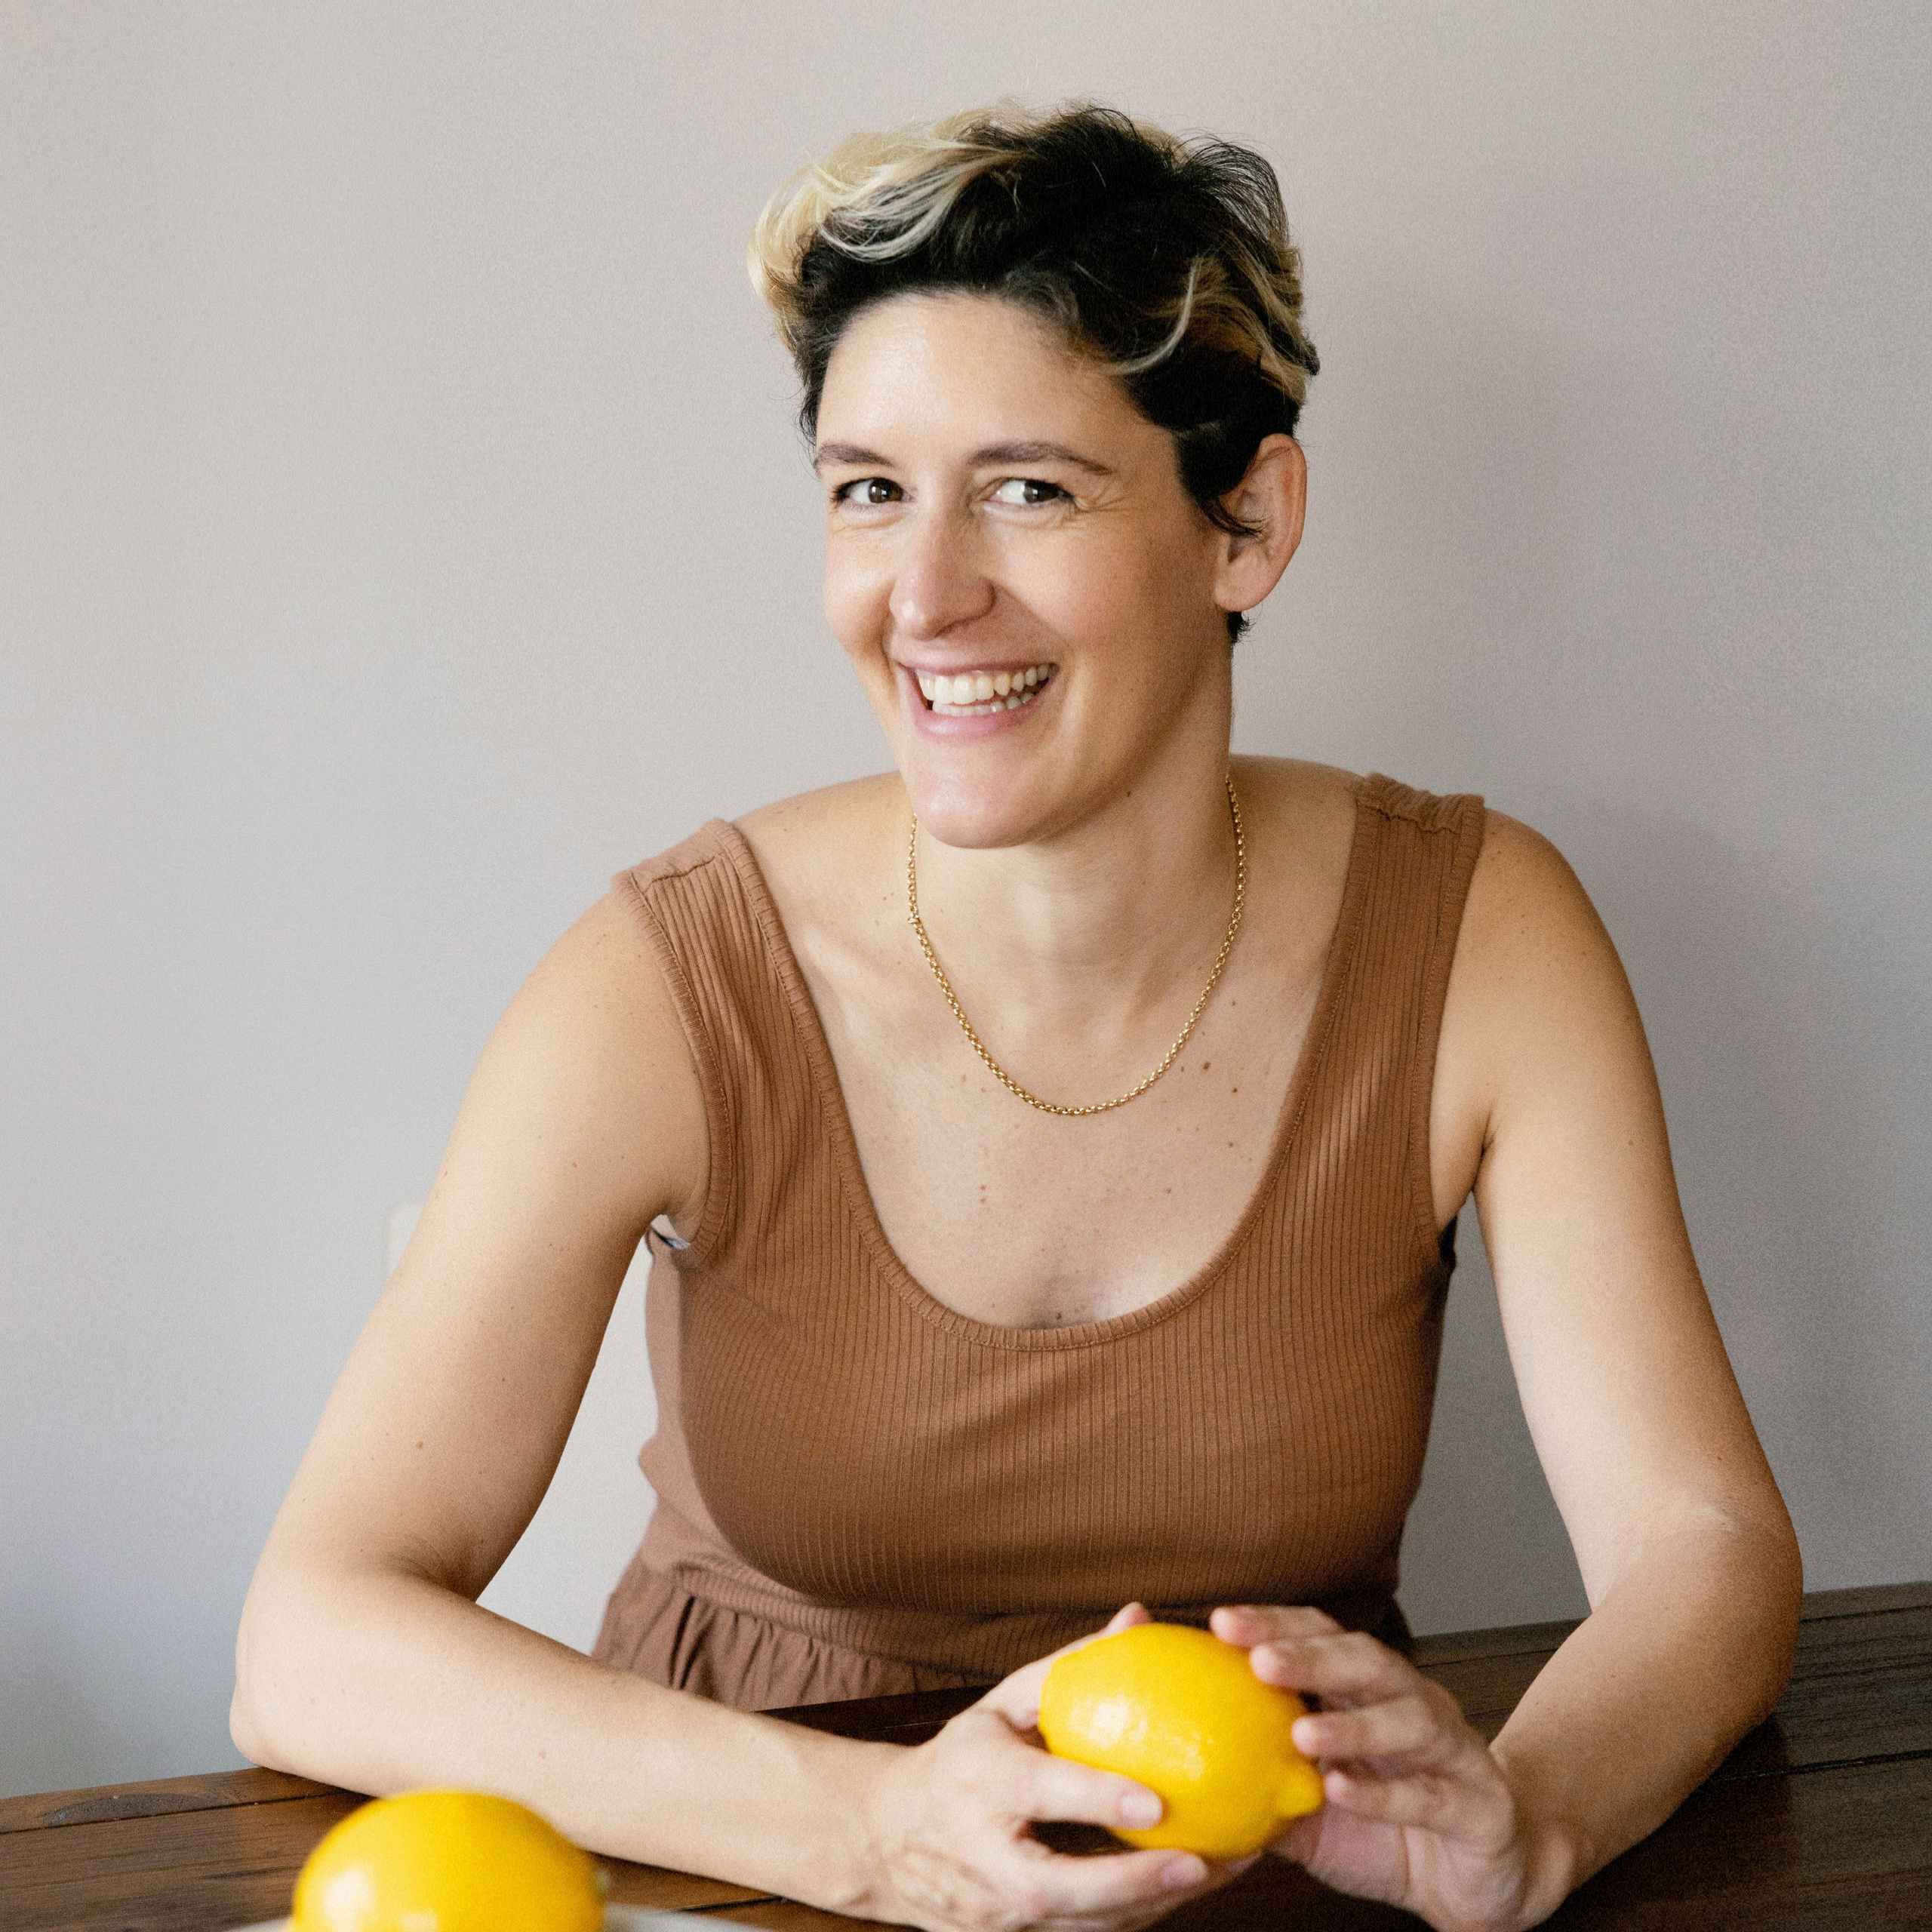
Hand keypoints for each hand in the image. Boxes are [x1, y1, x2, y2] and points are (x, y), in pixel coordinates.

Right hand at [849, 1605, 1251, 1930]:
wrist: (887, 1840)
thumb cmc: (963, 1759)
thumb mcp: (1002, 1704)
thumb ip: (1070, 1667)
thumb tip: (1138, 1618)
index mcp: (976, 1781)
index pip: (1039, 1793)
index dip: (1095, 1799)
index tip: (1156, 1799)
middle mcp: (981, 1855)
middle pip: (1058, 1886)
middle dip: (1132, 1884)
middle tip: (1200, 1864)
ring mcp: (991, 1912)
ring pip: (1079, 1926)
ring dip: (1151, 1907)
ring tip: (1220, 1873)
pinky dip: (1132, 1919)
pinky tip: (1184, 1891)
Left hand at [1212, 1606, 1571, 1931]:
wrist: (1476, 1879)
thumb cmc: (1384, 1829)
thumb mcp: (1308, 1808)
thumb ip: (1254, 1781)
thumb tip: (1171, 1768)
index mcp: (1367, 1693)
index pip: (1321, 1638)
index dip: (1275, 1624)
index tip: (1219, 1622)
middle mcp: (1412, 1704)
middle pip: (1363, 1660)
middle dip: (1310, 1654)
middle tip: (1258, 1659)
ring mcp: (1452, 1749)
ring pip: (1407, 1717)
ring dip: (1353, 1723)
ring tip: (1301, 1732)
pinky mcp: (1480, 1803)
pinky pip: (1432, 1792)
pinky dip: (1387, 1791)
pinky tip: (1344, 1791)